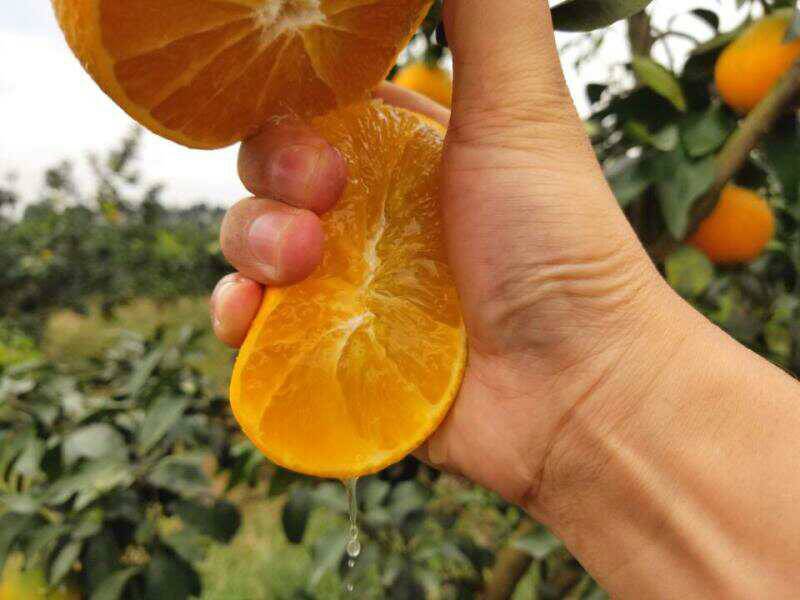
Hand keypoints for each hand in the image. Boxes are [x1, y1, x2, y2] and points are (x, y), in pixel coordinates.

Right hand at [212, 0, 673, 504]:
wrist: (578, 390)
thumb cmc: (560, 246)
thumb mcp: (522, 111)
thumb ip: (488, 17)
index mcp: (406, 154)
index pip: (315, 108)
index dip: (292, 101)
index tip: (303, 109)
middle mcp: (372, 216)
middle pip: (272, 173)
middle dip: (273, 174)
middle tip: (321, 197)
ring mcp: (348, 287)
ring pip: (253, 243)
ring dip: (252, 242)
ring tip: (298, 264)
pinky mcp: (331, 354)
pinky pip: (254, 325)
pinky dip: (236, 313)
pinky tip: (250, 315)